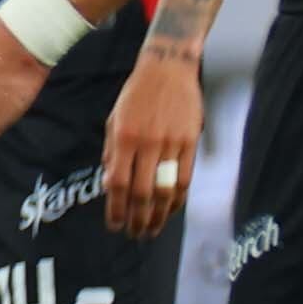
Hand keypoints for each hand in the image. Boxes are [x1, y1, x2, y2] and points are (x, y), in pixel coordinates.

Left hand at [101, 50, 202, 240]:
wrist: (167, 69)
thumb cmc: (136, 95)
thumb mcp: (114, 120)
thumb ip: (112, 153)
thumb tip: (111, 185)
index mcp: (125, 138)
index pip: (119, 183)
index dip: (117, 209)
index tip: (114, 225)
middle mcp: (148, 143)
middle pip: (143, 193)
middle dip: (138, 219)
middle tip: (134, 234)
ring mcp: (172, 144)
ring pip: (166, 190)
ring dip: (158, 216)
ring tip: (152, 230)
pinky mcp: (191, 142)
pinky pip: (185, 178)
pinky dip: (177, 199)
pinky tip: (170, 211)